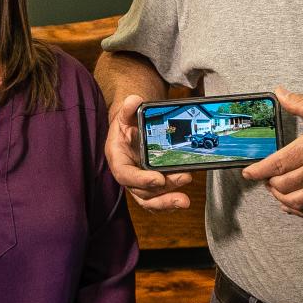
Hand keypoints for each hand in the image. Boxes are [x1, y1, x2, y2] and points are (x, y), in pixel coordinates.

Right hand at [105, 93, 192, 211]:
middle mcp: (127, 174)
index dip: (141, 179)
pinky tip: (180, 201)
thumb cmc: (127, 123)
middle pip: (141, 191)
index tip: (158, 179)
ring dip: (167, 202)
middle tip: (183, 185)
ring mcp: (138, 182)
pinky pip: (156, 200)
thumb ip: (128, 108)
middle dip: (163, 192)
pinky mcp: (148, 186)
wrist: (130, 129)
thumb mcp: (125, 114)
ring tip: (184, 201)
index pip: (125, 174)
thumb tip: (134, 100)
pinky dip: (168, 203)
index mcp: (117, 158)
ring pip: (149, 200)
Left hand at [240, 88, 302, 218]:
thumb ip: (300, 103)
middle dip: (268, 184)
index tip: (247, 172)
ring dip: (280, 199)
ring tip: (277, 190)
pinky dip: (299, 211)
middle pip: (281, 186)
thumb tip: (280, 92)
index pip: (275, 164)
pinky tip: (293, 206)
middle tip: (266, 177)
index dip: (257, 171)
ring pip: (295, 202)